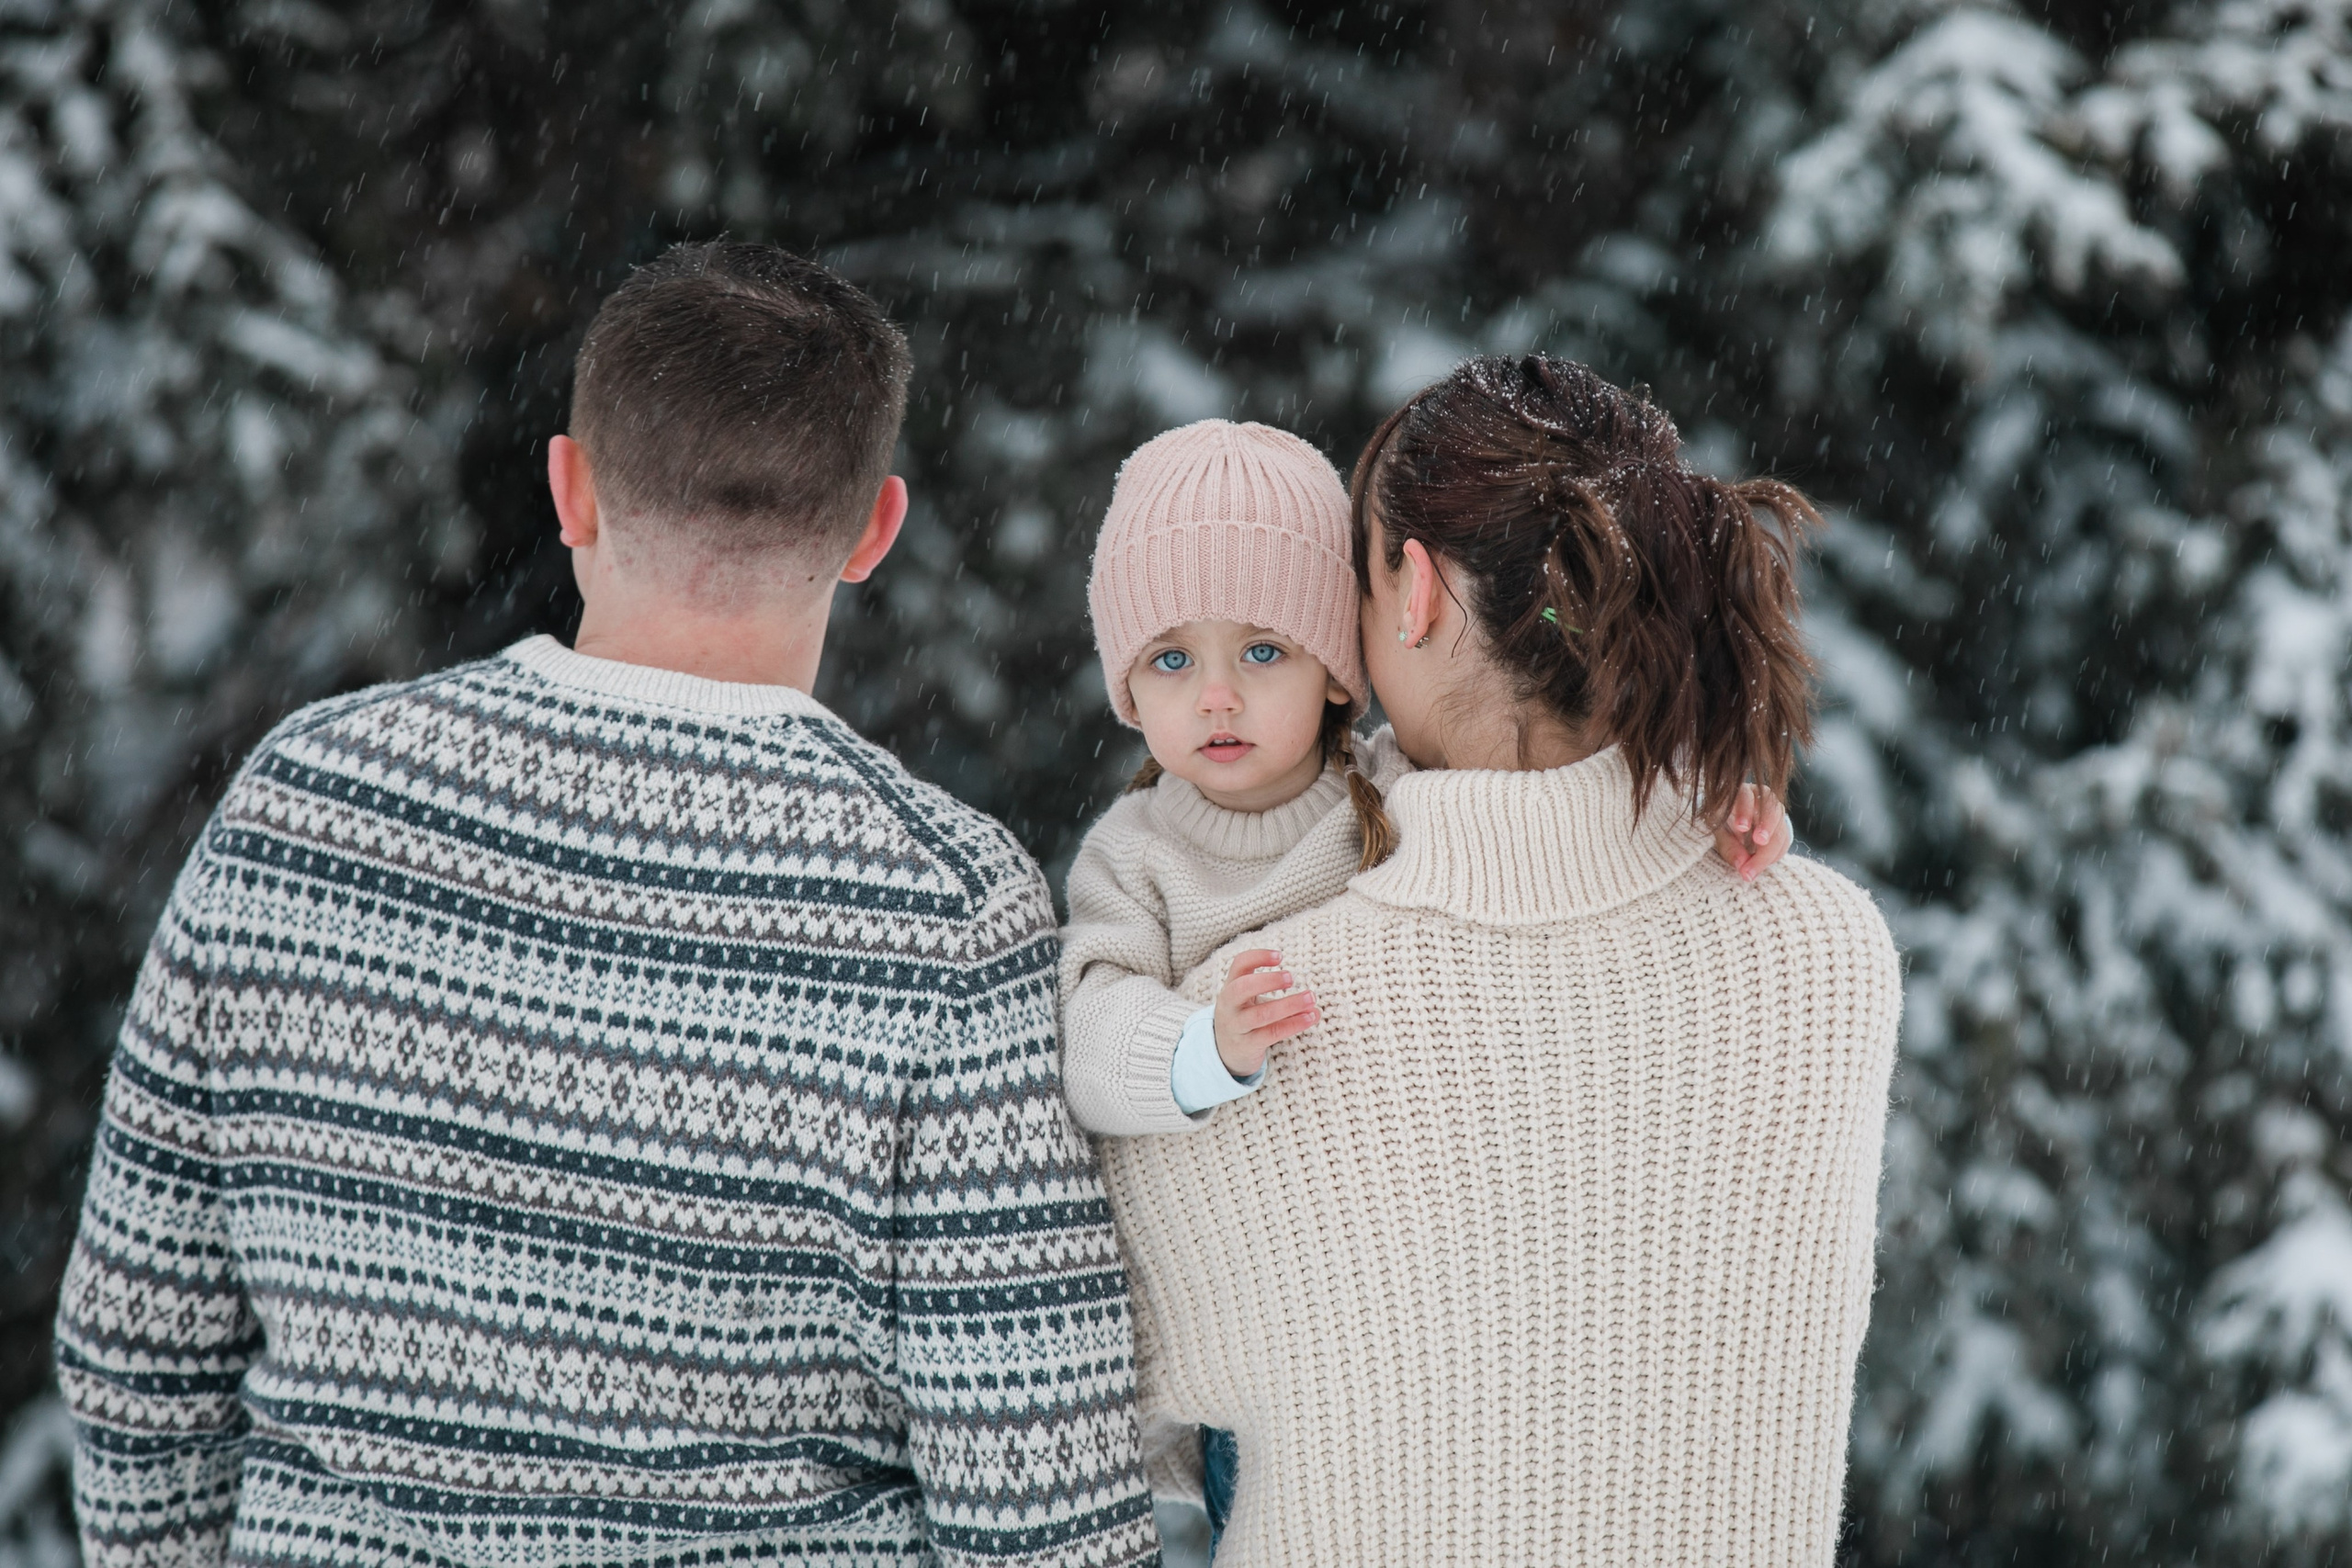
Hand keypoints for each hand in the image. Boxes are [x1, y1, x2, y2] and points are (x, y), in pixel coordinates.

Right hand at [1213, 948, 1318, 1079]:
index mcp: (1231, 987)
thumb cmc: (1244, 1018)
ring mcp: (1236, 1026)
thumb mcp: (1249, 1000)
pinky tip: (1309, 1018)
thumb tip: (1311, 1000)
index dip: (1258, 957)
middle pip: (1242, 987)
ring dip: (1289, 1005)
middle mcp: (1229, 1005)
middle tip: (1291, 978)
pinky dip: (1293, 1024)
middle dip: (1268, 980)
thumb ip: (1275, 996)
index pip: (1239, 965)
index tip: (1280, 956)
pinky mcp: (1247, 1045)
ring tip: (1310, 998)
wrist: (1226, 1052)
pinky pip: (1272, 1033)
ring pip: (1261, 1014)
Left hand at [1715, 783, 1791, 882]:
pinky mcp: (1783, 824)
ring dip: (1771, 850)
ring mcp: (1775, 810)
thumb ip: (1729, 847)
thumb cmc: (1722, 822)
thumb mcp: (1719, 833)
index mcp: (1741, 793)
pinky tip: (1763, 864)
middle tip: (1760, 843)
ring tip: (1756, 867)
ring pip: (1781, 828)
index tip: (1741, 827)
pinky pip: (1785, 840)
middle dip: (1767, 828)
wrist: (1733, 821)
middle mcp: (1762, 798)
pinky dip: (1776, 854)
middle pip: (1771, 810)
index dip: (1745, 811)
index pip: (1745, 796)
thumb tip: (1742, 866)